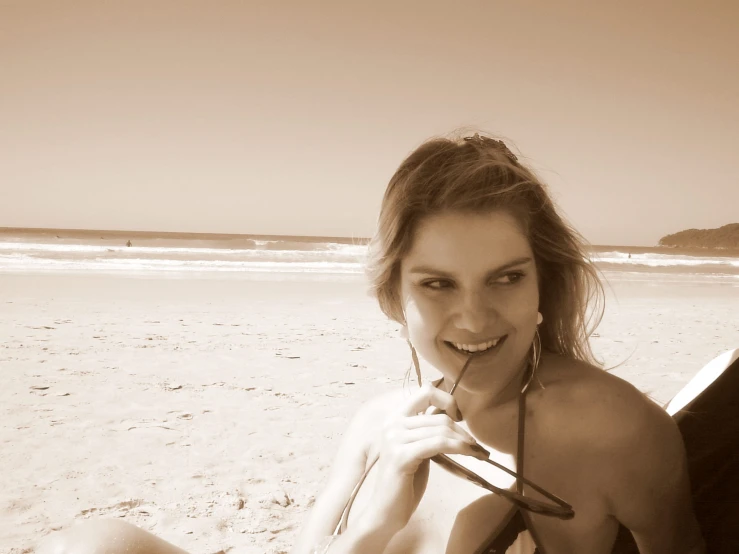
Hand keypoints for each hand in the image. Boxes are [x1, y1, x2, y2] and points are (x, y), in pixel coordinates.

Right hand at [360, 383, 486, 534]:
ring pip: (441, 430)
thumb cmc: (404, 483)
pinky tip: (469, 455)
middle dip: (463, 431)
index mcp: (394, 419)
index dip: (447, 400)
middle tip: (477, 446)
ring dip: (466, 442)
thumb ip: (427, 431)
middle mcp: (392, 424)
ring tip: (478, 453)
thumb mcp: (417, 449)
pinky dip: (459, 448)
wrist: (385, 512)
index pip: (425, 392)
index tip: (460, 417)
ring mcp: (394, 439)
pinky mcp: (402, 456)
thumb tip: (451, 416)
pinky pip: (439, 444)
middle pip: (439, 417)